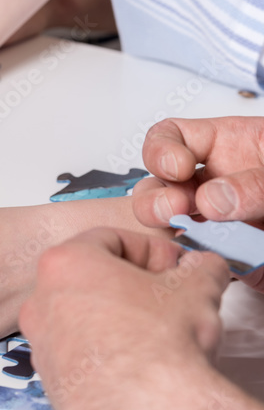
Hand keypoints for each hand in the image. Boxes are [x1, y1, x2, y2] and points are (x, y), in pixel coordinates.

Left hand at [19, 228, 230, 409]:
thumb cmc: (159, 343)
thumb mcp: (195, 289)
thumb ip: (198, 268)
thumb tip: (200, 267)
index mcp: (64, 264)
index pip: (109, 239)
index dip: (151, 250)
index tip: (175, 267)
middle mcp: (40, 302)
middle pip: (88, 279)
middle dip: (130, 285)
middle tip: (166, 299)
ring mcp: (39, 343)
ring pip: (79, 318)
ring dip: (114, 320)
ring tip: (154, 335)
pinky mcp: (49, 381)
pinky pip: (77, 355)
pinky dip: (103, 354)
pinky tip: (136, 366)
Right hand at [132, 116, 263, 290]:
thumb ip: (256, 182)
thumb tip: (212, 200)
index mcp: (229, 148)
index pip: (171, 139)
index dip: (161, 151)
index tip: (179, 167)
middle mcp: (214, 186)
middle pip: (156, 189)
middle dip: (156, 201)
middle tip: (178, 210)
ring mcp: (219, 225)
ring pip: (167, 231)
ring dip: (170, 235)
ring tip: (195, 239)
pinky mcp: (231, 261)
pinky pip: (195, 267)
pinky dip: (194, 270)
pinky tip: (209, 267)